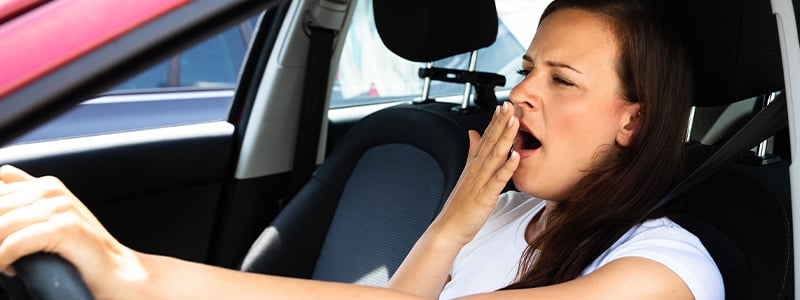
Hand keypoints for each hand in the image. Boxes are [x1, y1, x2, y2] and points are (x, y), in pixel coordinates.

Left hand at [0, 165, 144, 298]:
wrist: (117, 273)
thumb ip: (24, 201)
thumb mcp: (51, 220)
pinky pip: (14, 244)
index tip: (0, 236)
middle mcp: (52, 190)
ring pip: (1, 225)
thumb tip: (0, 188)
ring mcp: (61, 208)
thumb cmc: (82, 253)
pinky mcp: (65, 229)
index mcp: (46, 185)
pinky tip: (9, 268)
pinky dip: (4, 259)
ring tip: (2, 262)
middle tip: (0, 252)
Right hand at [432, 101, 518, 245]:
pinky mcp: (484, 196)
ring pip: (495, 156)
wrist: (448, 228)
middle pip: (491, 141)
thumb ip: (472, 152)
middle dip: (501, 123)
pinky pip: (497, 180)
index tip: (504, 105)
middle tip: (510, 105)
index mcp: (474, 164)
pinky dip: (506, 168)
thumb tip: (473, 133)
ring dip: (505, 138)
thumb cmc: (460, 205)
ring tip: (514, 122)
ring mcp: (480, 182)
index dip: (495, 121)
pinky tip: (515, 156)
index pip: (486, 138)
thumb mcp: (467, 174)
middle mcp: (477, 169)